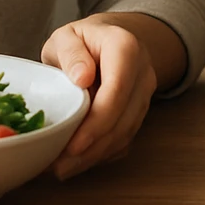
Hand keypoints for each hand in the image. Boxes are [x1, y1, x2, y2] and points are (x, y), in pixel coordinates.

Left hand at [40, 14, 160, 179]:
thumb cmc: (82, 40)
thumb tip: (82, 77)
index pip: (117, 90)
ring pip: (125, 134)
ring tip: (63, 169)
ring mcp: (144, 96)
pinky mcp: (139, 113)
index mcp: (125, 48)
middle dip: (93, 148)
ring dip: (95, 156)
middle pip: (123, 119)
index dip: (97, 122)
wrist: (109, 39)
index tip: (74, 145)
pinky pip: (124, 140)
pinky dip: (102, 155)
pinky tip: (78, 163)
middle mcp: (142, 74)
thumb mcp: (67, 35)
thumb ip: (71, 52)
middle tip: (60, 166)